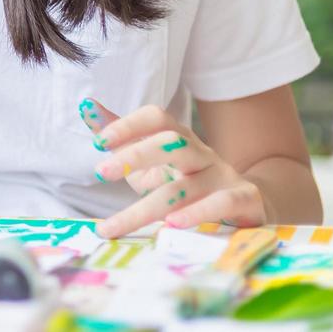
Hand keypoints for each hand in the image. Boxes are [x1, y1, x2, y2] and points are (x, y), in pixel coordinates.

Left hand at [78, 97, 269, 237]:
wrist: (246, 202)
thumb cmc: (186, 180)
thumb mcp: (149, 160)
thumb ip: (120, 137)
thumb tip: (86, 107)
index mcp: (178, 138)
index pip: (156, 117)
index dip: (128, 125)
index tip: (98, 142)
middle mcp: (201, 152)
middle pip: (172, 143)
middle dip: (136, 155)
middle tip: (101, 172)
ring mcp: (223, 175)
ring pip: (186, 186)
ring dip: (150, 204)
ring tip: (120, 221)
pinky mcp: (244, 200)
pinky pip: (223, 203)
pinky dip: (198, 213)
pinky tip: (172, 224)